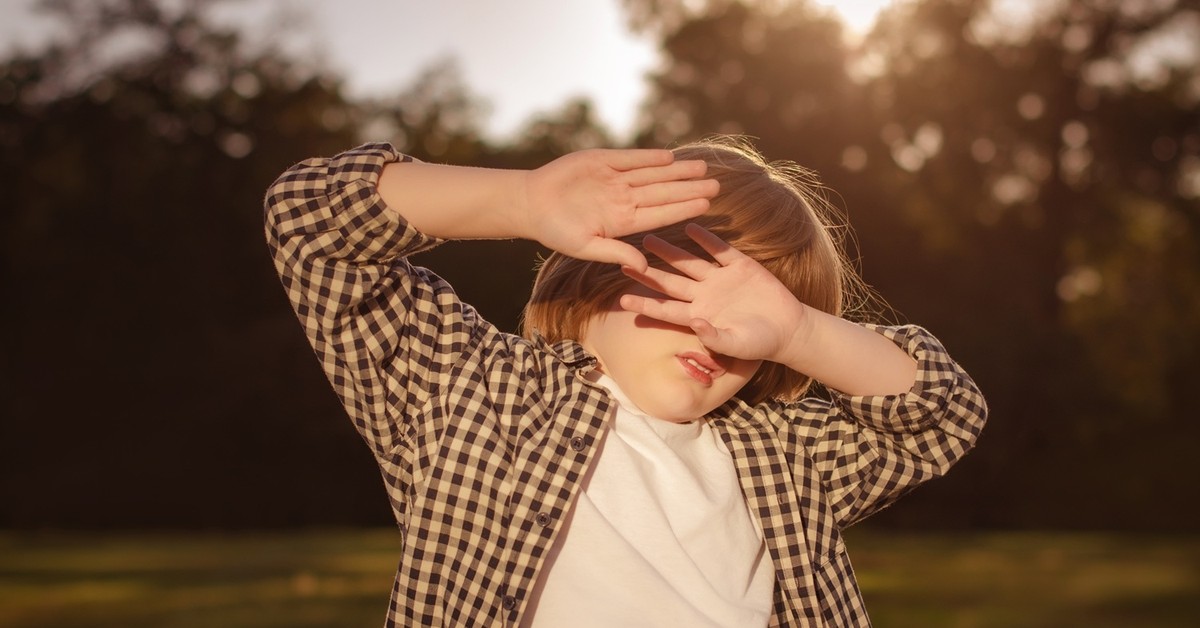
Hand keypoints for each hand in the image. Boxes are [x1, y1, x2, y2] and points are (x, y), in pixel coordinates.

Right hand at [522, 150, 718, 269]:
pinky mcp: (601, 161)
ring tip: (701, 167)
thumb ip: (615, 252)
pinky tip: (670, 156)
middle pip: (663, 193)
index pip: (661, 214)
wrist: (530, 203)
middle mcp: (623, 199)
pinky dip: (649, 157)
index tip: (706, 205)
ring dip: (677, 170)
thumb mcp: (586, 247)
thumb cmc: (556, 230)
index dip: (683, 208)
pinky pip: (630, 159)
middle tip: (717, 185)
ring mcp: (614, 179)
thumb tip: (643, 265)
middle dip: (689, 188)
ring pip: (652, 174)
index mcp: (623, 222)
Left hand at [618, 224, 811, 363]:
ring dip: (669, 251)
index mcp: (699, 316)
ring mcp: (720, 279)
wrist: (788, 329)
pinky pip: (720, 249)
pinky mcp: (740, 266)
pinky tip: (691, 226)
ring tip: (648, 239)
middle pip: (670, 282)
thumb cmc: (759, 343)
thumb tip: (694, 323)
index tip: (622, 301)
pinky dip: (706, 238)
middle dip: (648, 273)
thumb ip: (715, 337)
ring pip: (689, 262)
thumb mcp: (737, 344)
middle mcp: (704, 296)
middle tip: (623, 262)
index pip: (666, 309)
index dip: (645, 305)